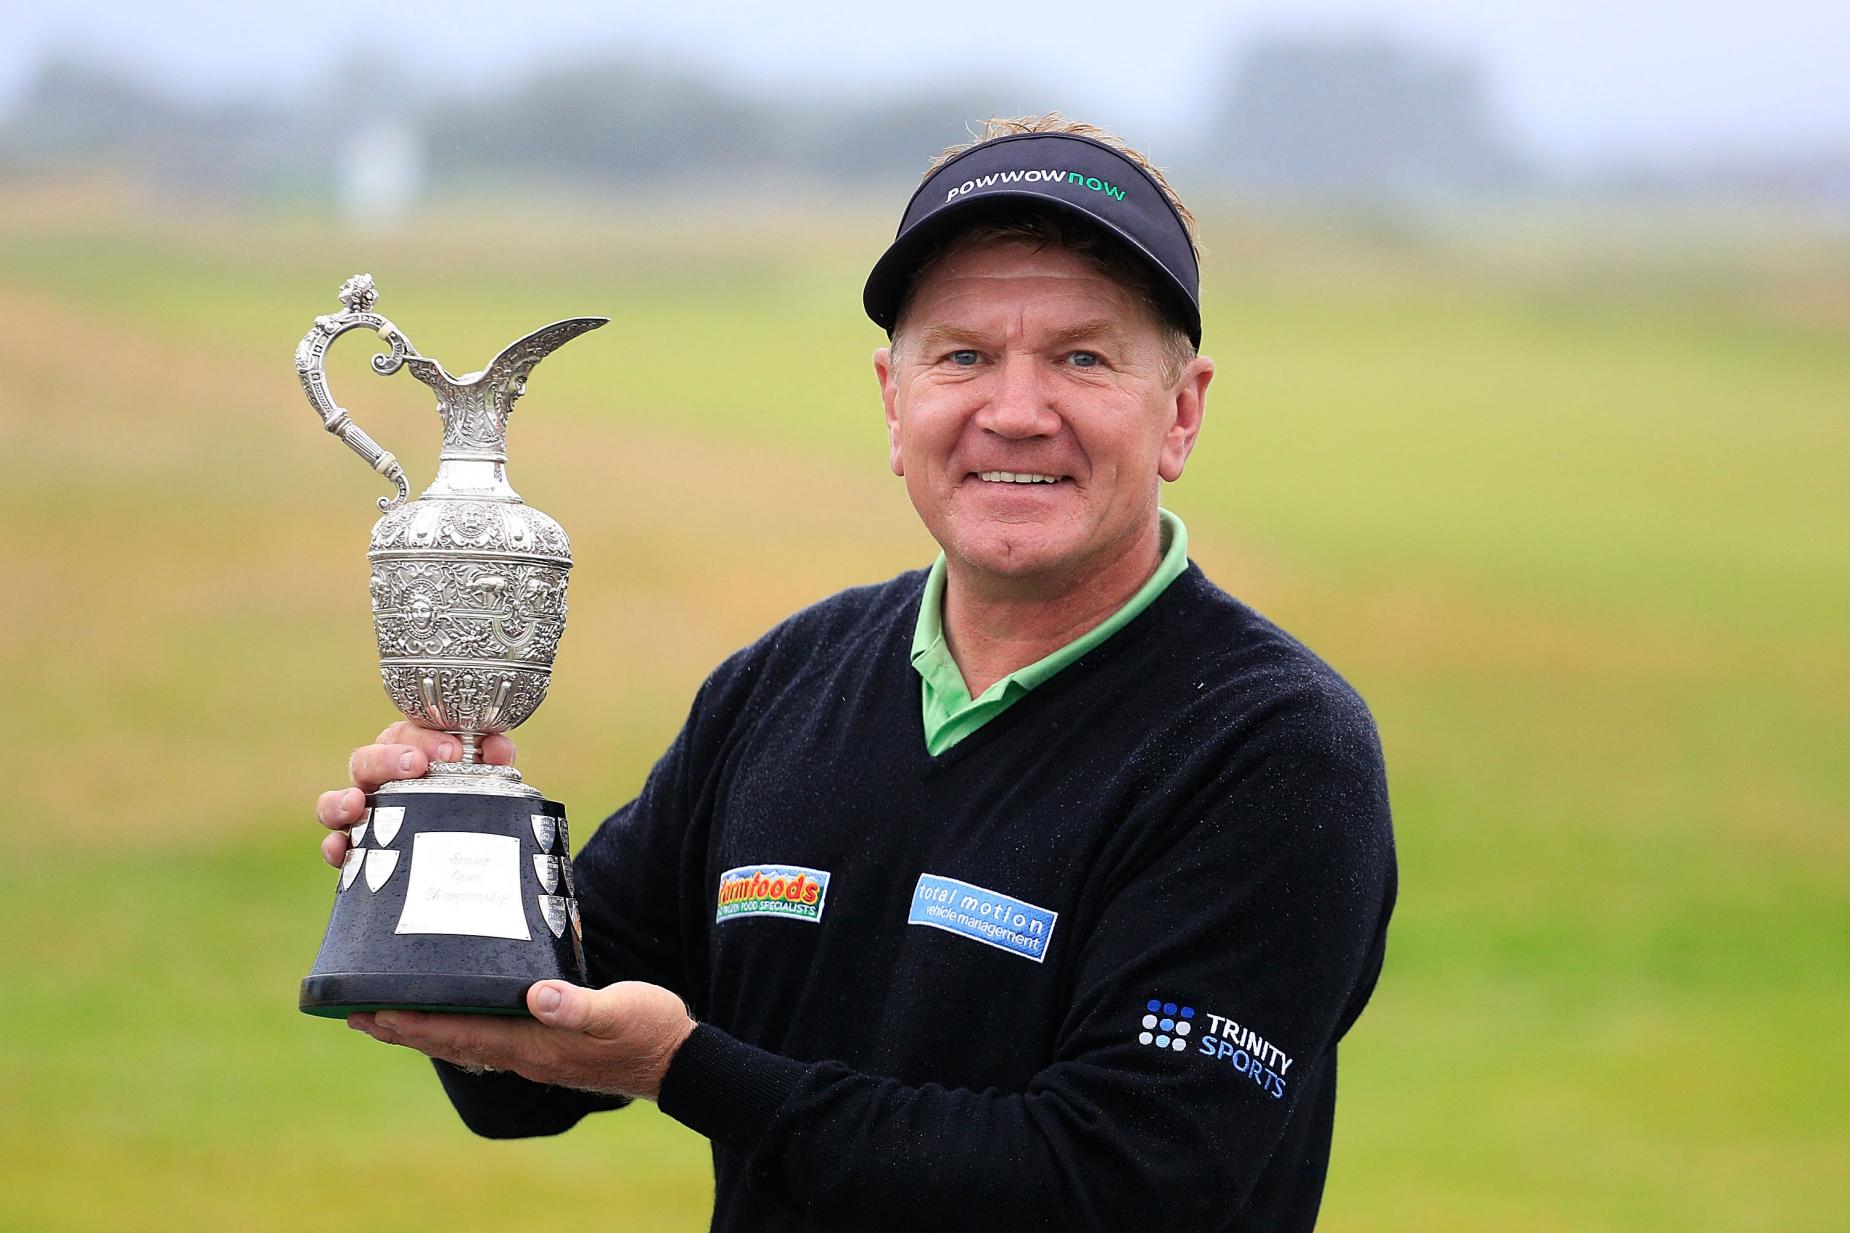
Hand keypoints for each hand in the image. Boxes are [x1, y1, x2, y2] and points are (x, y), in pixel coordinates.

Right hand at [313, 721, 516, 867]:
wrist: (467, 858)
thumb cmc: (467, 805)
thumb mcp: (483, 780)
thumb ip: (491, 759)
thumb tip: (498, 747)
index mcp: (407, 758)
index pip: (404, 736)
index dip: (424, 738)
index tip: (452, 751)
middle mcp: (380, 784)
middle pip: (366, 761)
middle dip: (388, 759)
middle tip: (418, 766)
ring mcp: (363, 817)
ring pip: (335, 801)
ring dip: (341, 799)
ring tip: (356, 803)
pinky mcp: (356, 853)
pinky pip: (335, 847)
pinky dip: (333, 846)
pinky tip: (341, 848)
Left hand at [348, 980, 697, 1100]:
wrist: (676, 1062)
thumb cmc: (650, 1030)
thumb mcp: (623, 1009)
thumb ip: (580, 1006)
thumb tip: (537, 995)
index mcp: (535, 1042)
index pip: (461, 1032)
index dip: (415, 1023)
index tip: (373, 1012)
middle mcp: (524, 1054)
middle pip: (450, 1042)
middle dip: (403, 1029)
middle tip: (356, 1015)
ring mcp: (533, 1055)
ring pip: (464, 1043)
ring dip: (422, 1033)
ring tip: (387, 1020)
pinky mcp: (545, 1049)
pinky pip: (485, 1041)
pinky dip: (455, 1032)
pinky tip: (451, 1022)